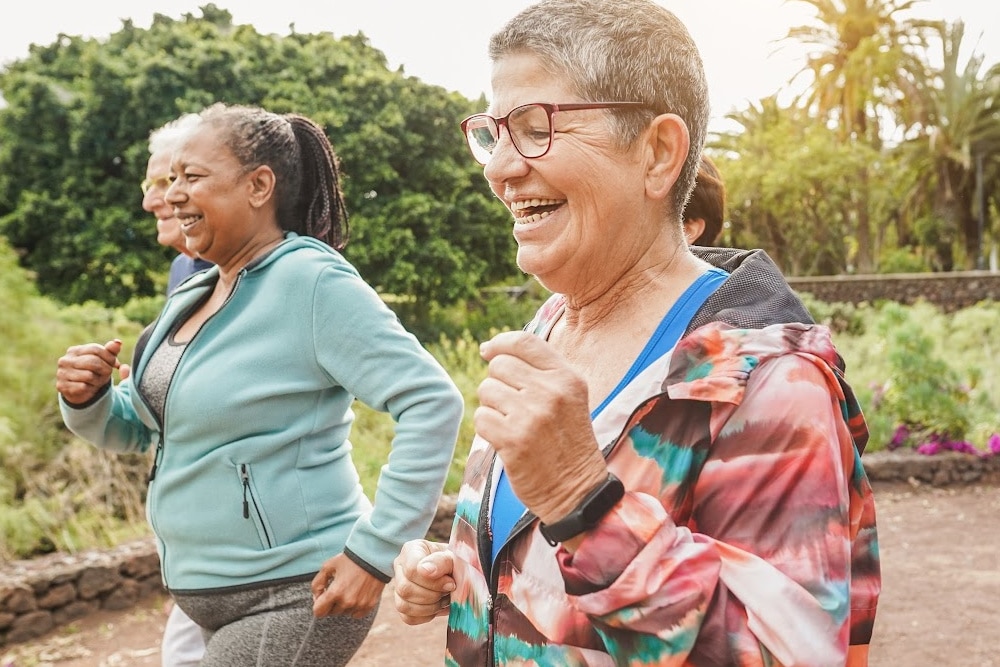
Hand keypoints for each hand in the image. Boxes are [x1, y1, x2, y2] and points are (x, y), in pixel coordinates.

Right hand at [56, 339, 125, 404]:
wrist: (81, 390)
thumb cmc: (94, 371)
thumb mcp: (104, 360)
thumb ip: (111, 351)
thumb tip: (118, 342)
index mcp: (75, 350)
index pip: (95, 349)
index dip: (110, 357)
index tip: (116, 364)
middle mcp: (65, 360)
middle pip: (93, 362)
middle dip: (106, 369)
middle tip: (107, 374)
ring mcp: (62, 373)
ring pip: (89, 376)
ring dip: (99, 380)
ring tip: (97, 381)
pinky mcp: (62, 386)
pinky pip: (83, 387)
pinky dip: (91, 388)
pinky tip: (89, 387)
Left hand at [311, 553, 384, 618]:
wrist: (373, 555)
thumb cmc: (349, 560)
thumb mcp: (328, 567)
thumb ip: (317, 584)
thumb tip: (316, 598)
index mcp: (335, 593)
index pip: (318, 612)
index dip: (318, 604)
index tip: (323, 596)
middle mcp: (347, 602)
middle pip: (332, 612)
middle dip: (332, 603)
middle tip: (338, 588)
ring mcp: (359, 604)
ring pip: (345, 613)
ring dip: (344, 605)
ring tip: (349, 589)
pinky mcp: (369, 605)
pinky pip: (357, 614)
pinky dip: (355, 607)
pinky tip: (357, 594)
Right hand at [392, 540, 454, 625]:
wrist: (458, 571)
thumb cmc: (455, 561)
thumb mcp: (453, 557)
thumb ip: (441, 561)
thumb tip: (425, 570)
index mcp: (411, 550)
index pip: (411, 569)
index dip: (432, 581)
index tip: (450, 582)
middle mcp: (399, 567)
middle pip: (405, 589)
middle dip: (433, 594)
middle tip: (449, 590)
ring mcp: (398, 586)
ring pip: (404, 605)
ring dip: (430, 607)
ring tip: (445, 598)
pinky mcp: (403, 605)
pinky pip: (408, 617)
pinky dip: (426, 615)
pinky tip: (438, 607)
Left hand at [476, 331, 607, 522]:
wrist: (577, 492)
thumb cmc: (567, 442)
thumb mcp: (568, 398)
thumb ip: (539, 371)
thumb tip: (489, 349)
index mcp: (568, 378)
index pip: (525, 341)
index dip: (500, 343)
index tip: (488, 351)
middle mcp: (551, 392)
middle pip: (499, 366)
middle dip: (497, 383)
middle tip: (511, 407)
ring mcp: (532, 415)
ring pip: (486, 390)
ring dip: (492, 408)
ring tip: (513, 425)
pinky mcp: (514, 440)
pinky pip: (481, 418)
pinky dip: (487, 429)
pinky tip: (506, 441)